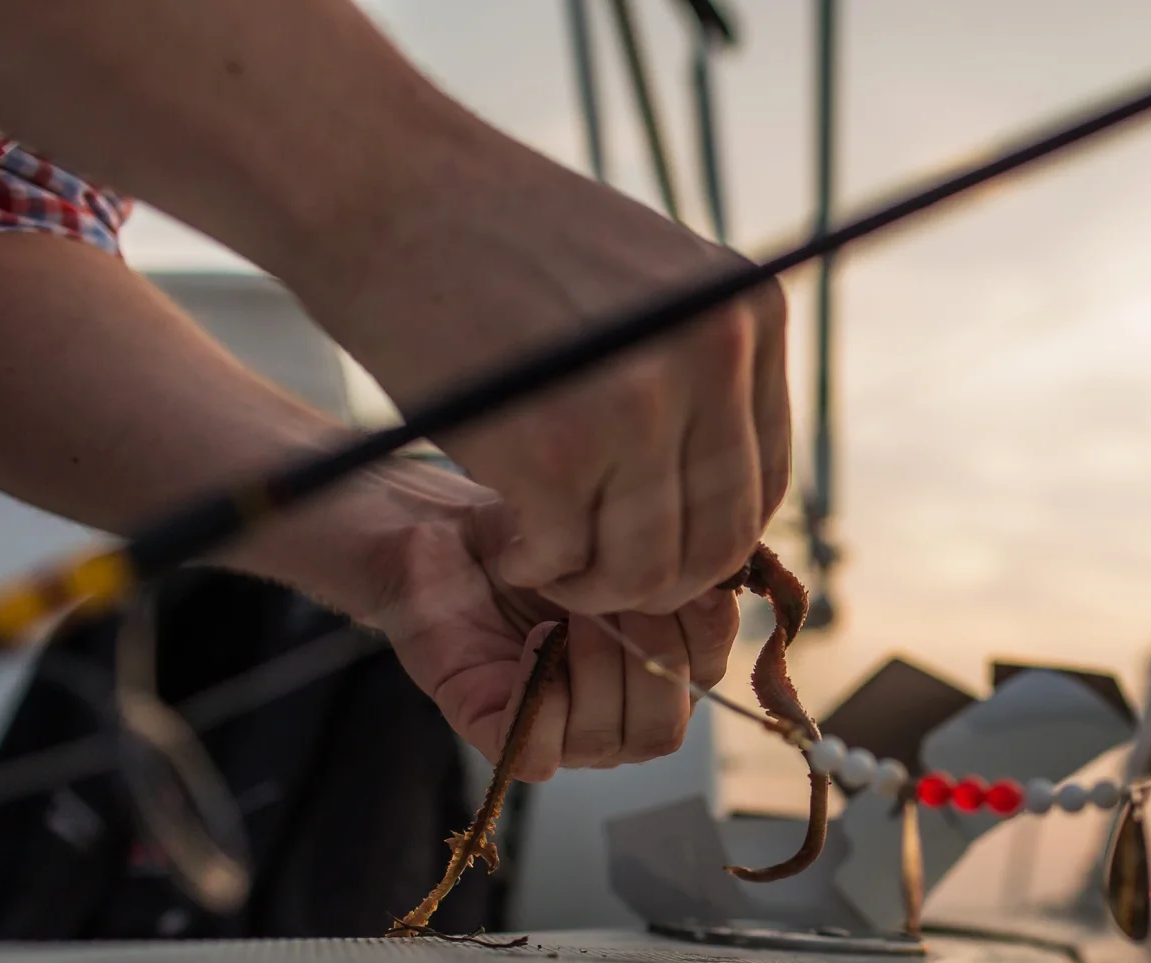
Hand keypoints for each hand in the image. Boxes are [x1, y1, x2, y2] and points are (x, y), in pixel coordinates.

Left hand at [272, 461, 739, 778]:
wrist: (438, 528)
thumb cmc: (530, 533)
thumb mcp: (625, 537)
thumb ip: (686, 566)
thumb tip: (733, 578)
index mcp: (655, 669)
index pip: (711, 682)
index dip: (703, 633)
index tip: (675, 574)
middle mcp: (614, 710)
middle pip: (669, 727)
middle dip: (651, 652)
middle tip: (616, 590)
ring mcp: (560, 730)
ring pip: (616, 742)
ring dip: (598, 666)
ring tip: (567, 609)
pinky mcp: (499, 734)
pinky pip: (542, 755)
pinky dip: (543, 698)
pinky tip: (532, 642)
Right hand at [291, 132, 790, 620]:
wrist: (387, 189)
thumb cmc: (504, 248)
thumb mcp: (649, 288)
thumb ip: (699, 375)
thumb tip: (725, 502)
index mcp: (748, 315)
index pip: (763, 482)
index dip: (708, 538)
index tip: (655, 547)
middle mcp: (714, 356)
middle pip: (720, 538)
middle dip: (657, 582)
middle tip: (598, 573)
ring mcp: (640, 403)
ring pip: (651, 567)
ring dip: (595, 585)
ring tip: (549, 555)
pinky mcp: (558, 449)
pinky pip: (570, 559)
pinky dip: (539, 566)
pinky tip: (512, 538)